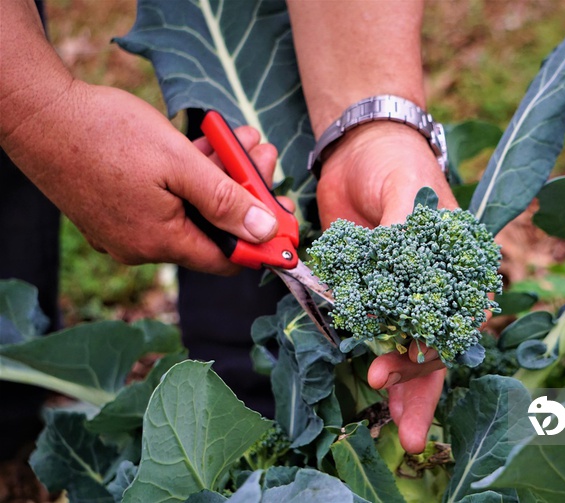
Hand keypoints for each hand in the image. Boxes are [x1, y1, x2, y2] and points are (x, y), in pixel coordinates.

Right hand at [4, 82, 279, 274]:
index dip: (261, 242)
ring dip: (220, 176)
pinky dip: (189, 177)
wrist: (39, 115)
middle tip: (264, 156)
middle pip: (211, 228)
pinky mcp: (116, 208)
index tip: (286, 220)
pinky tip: (207, 145)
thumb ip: (225, 201)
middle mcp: (143, 245)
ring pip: (190, 209)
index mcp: (161, 242)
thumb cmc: (107, 135)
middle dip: (245, 192)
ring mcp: (127, 228)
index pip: (227, 260)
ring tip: (243, 140)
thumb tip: (264, 232)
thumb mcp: (180, 164)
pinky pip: (166, 200)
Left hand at [316, 121, 457, 452]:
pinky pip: (375, 331)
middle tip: (404, 428)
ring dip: (403, 386)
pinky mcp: (372, 290)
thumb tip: (398, 274)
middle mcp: (436, 285)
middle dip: (420, 387)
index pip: (453, 320)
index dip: (429, 352)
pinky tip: (375, 387)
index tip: (398, 370)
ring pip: (409, 348)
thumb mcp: (406, 186)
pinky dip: (375, 357)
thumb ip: (406, 229)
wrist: (358, 149)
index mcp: (458, 265)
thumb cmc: (394, 162)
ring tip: (396, 426)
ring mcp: (403, 291)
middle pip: (436, 346)